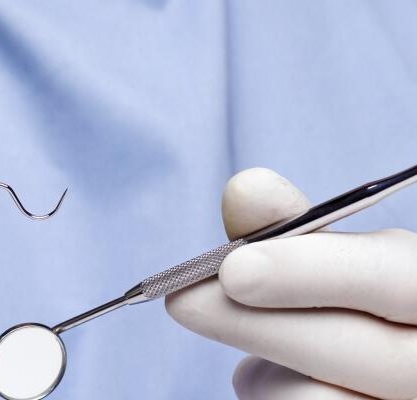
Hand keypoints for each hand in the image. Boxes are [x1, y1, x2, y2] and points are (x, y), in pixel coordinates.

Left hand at [166, 168, 416, 399]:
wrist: (377, 370)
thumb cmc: (351, 304)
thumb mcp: (334, 260)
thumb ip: (292, 230)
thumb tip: (244, 190)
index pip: (395, 278)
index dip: (311, 273)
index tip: (233, 269)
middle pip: (352, 349)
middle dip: (252, 322)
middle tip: (183, 300)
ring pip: (319, 399)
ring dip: (263, 373)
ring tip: (257, 355)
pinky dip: (270, 395)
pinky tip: (275, 379)